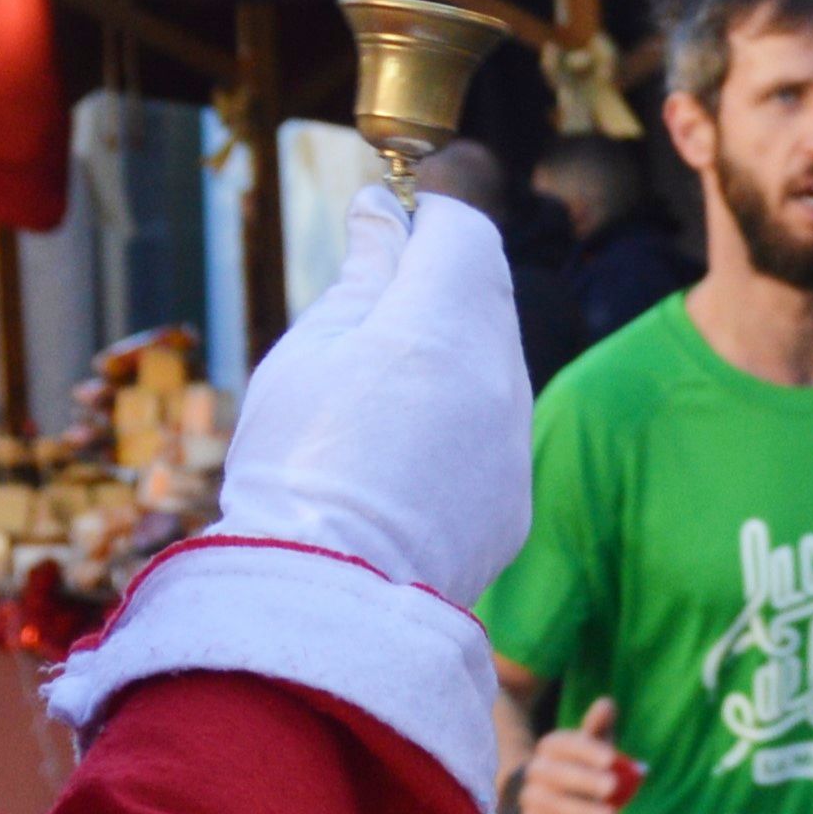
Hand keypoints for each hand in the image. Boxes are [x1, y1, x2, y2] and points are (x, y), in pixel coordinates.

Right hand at [215, 185, 531, 606]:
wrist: (327, 599)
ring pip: (493, 365)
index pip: (464, 229)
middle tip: (363, 324)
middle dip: (433, 288)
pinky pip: (493, 434)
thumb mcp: (307, 354)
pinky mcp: (515, 498)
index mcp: (444, 323)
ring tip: (372, 408)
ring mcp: (515, 441)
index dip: (422, 220)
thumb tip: (382, 214)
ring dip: (446, 360)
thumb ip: (360, 276)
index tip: (381, 236)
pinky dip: (456, 429)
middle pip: (486, 293)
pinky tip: (396, 467)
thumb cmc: (297, 466)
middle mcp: (500, 375)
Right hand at [516, 698, 638, 813]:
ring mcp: (530, 798)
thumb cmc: (582, 766)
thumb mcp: (592, 744)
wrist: (551, 795)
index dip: (586, 751)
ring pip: (551, 805)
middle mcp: (536, 770)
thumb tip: (606, 704)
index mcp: (551, 746)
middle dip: (584, 781)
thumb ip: (599, 726)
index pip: (564, 744)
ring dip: (582, 813)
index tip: (611, 759)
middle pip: (555, 774)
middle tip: (612, 787)